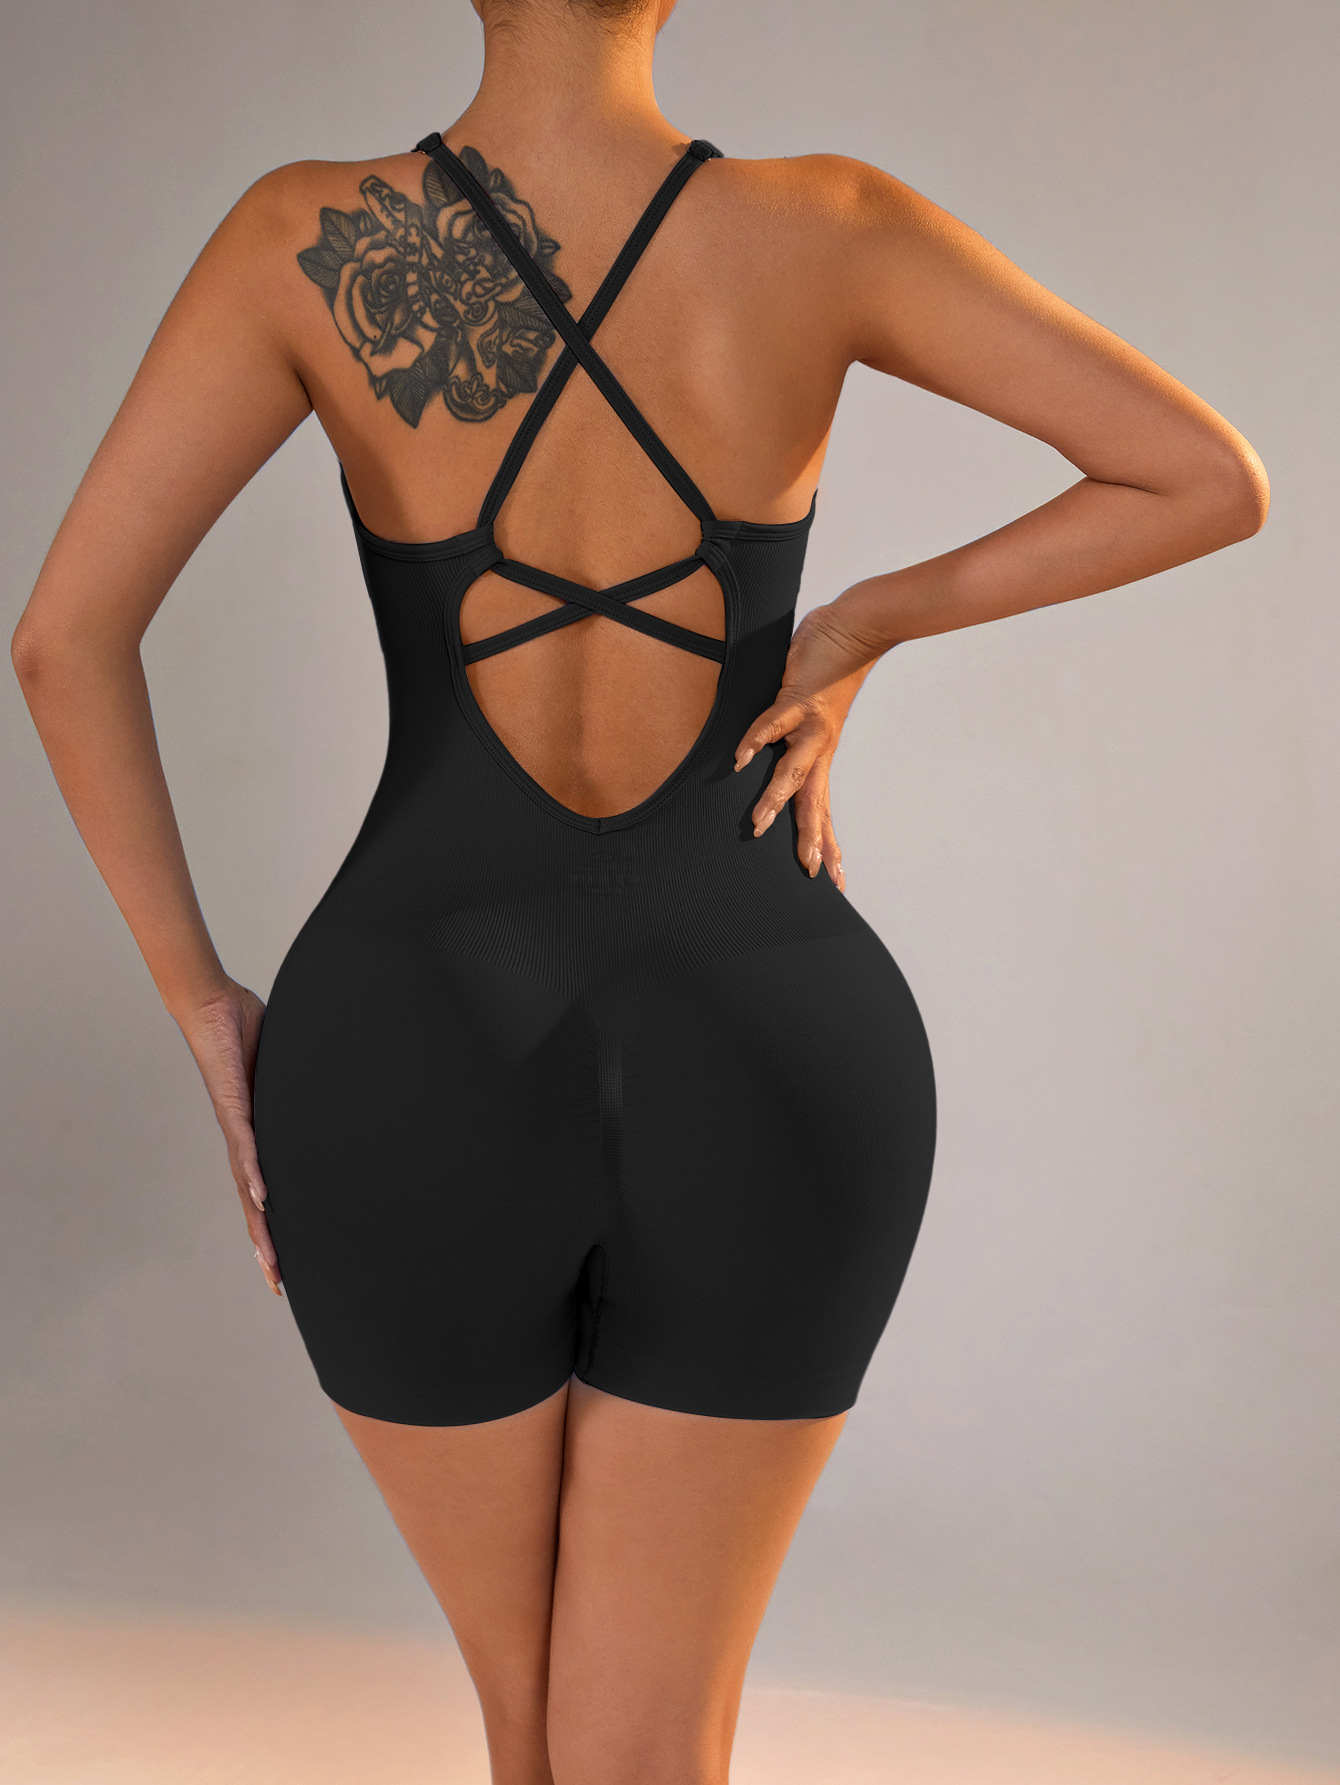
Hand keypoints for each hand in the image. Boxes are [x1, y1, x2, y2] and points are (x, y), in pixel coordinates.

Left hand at [173, 978, 281, 1295]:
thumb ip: (295, 1083)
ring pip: (246, 1186)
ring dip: (257, 1224)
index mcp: (254, 1133)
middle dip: (264, 1245)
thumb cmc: (242, 1028)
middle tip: (276, 1285)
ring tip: (268, 1259)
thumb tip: (327, 1083)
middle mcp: (241, 1137)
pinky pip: (245, 1145)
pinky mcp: (233, 1103)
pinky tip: (261, 1197)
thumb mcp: (281, 1066)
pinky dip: (252, 1173)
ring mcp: (235, 1123)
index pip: (262, 1191)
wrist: (211, 1003)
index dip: (270, 1228)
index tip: (281, 1263)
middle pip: (252, 1204)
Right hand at [734, 601, 881, 887]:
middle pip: (815, 801)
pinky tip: (742, 759)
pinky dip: (756, 740)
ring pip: (794, 771)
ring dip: (777, 799)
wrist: (856, 626)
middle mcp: (820, 746)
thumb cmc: (830, 668)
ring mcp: (810, 725)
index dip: (829, 842)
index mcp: (821, 754)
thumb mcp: (811, 712)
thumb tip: (768, 747)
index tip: (834, 877)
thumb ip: (792, 732)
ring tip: (760, 825)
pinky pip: (772, 724)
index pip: (824, 806)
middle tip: (809, 870)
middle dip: (810, 837)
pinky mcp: (798, 699)